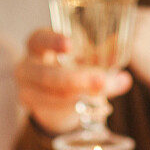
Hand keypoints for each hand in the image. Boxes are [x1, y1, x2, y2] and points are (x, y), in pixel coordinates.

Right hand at [15, 28, 132, 134]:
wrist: (53, 89)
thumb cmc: (70, 63)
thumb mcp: (86, 56)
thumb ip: (104, 58)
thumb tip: (123, 63)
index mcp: (37, 43)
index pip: (40, 39)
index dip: (53, 42)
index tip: (70, 45)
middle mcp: (27, 66)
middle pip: (48, 76)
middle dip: (77, 80)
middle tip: (102, 81)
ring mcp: (27, 88)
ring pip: (54, 97)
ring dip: (81, 98)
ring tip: (104, 96)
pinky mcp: (33, 107)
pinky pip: (56, 110)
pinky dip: (77, 109)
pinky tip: (94, 108)